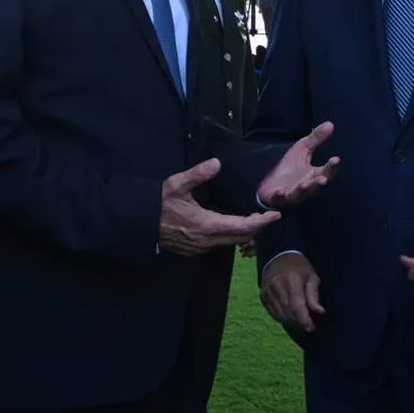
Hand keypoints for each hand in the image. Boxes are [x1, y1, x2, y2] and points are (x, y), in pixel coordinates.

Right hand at [159, 159, 280, 256]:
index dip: (261, 222)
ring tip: (255, 221)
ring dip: (244, 233)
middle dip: (257, 228)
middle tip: (269, 217)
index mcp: (207, 225)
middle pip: (240, 237)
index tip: (275, 215)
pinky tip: (232, 227)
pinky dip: (231, 236)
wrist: (138, 224)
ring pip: (230, 242)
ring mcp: (199, 247)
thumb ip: (198, 174)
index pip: (242, 227)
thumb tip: (217, 163)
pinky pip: (219, 244)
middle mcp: (207, 240)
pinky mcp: (193, 249)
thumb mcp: (177, 184)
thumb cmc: (158, 203)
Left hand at [256, 122, 338, 207]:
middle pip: (315, 186)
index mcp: (314, 175)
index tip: (336, 159)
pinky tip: (280, 192)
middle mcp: (306, 186)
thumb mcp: (302, 149)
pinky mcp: (277, 197)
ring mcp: (292, 193)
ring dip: (303, 190)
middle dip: (319, 183)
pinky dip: (280, 196)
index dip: (331, 167)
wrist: (270, 182)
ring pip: (300, 194)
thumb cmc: (289, 167)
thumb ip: (316, 139)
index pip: (327, 173)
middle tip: (323, 179)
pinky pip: (279, 198)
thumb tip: (330, 124)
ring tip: (304, 185)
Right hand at [260, 253, 324, 332]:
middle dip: (299, 323)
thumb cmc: (300, 267)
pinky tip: (291, 317)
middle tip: (308, 326)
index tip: (311, 327)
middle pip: (288, 313)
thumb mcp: (312, 276)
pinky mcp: (262, 295)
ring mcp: (267, 291)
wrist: (279, 257)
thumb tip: (320, 312)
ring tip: (301, 322)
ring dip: (291, 322)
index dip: (304, 320)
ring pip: (280, 316)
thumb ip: (314, 295)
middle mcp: (276, 286)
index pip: (297, 307)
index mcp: (291, 279)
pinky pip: (273, 313)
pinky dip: (283, 318)